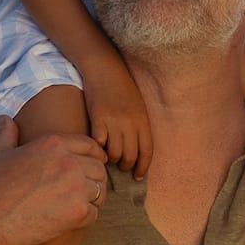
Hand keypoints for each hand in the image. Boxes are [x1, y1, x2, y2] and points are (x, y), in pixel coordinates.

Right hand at [0, 115, 106, 244]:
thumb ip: (7, 134)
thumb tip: (4, 119)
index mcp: (53, 144)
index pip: (90, 145)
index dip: (95, 155)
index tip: (95, 163)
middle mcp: (68, 161)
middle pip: (99, 168)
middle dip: (94, 179)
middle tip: (83, 191)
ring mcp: (76, 187)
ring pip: (100, 191)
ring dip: (91, 199)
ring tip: (75, 205)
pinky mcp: (78, 212)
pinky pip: (95, 213)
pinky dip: (85, 218)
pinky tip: (69, 220)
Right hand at [80, 55, 152, 175]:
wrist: (104, 69)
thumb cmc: (122, 88)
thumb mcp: (138, 106)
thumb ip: (139, 126)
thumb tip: (137, 150)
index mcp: (143, 120)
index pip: (147, 151)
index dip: (143, 166)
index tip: (138, 176)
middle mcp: (130, 123)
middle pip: (130, 155)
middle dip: (126, 166)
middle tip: (121, 166)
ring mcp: (114, 121)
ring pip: (114, 153)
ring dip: (111, 159)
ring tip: (109, 156)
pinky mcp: (97, 119)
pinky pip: (98, 143)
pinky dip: (98, 149)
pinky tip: (97, 148)